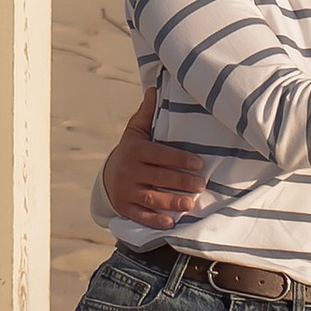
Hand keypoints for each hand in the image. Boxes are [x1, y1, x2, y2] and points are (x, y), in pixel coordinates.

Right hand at [101, 88, 207, 228]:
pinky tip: (171, 222)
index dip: (180, 160)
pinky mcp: (125, 209)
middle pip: (158, 178)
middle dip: (181, 182)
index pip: (160, 155)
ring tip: (192, 204)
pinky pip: (141, 216)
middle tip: (202, 185)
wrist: (108, 177)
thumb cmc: (131, 151)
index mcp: (135, 151)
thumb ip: (147, 113)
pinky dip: (156, 220)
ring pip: (151, 198)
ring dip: (172, 202)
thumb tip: (154, 88)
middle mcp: (129, 172)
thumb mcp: (136, 131)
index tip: (199, 164)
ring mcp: (126, 192)